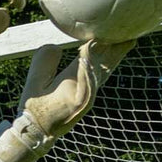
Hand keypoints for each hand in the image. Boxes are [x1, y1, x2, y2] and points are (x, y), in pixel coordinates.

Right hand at [0, 39, 132, 161]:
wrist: (38, 134)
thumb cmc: (33, 109)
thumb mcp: (33, 83)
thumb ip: (44, 61)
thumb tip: (58, 47)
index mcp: (75, 87)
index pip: (88, 58)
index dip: (95, 42)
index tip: (103, 27)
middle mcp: (88, 92)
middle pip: (104, 62)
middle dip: (114, 45)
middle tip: (127, 29)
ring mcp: (91, 96)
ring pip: (106, 70)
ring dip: (116, 54)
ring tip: (128, 40)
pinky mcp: (89, 99)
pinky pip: (102, 77)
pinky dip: (108, 64)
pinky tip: (113, 58)